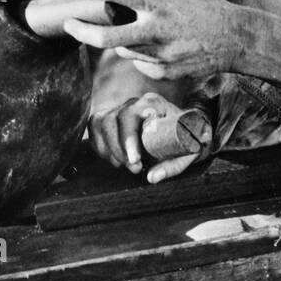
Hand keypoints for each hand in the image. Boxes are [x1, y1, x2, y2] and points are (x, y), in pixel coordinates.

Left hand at [61, 0, 245, 80]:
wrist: (234, 40)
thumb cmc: (204, 6)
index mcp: (159, 5)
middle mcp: (156, 32)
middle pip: (104, 37)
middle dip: (80, 30)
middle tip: (69, 23)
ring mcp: (159, 56)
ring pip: (122, 49)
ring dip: (121, 39)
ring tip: (138, 30)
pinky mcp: (163, 73)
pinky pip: (139, 62)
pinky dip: (141, 52)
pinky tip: (161, 45)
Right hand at [88, 91, 205, 182]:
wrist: (183, 127)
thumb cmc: (185, 138)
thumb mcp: (186, 152)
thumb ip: (171, 165)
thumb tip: (152, 178)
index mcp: (152, 103)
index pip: (131, 115)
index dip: (128, 138)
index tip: (135, 160)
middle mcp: (133, 102)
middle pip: (111, 120)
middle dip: (118, 150)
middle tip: (135, 169)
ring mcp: (119, 107)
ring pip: (100, 124)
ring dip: (109, 150)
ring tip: (126, 165)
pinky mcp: (108, 116)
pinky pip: (94, 129)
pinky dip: (101, 147)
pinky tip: (116, 159)